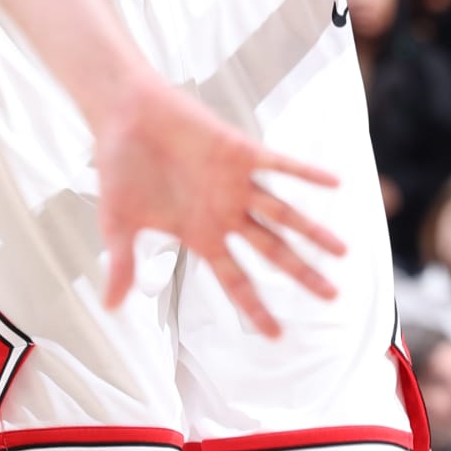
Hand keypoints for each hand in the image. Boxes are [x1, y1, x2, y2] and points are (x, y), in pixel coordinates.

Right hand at [95, 76, 343, 337]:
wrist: (124, 115)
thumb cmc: (119, 168)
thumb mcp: (117, 223)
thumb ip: (121, 264)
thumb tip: (109, 307)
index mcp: (200, 235)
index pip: (235, 280)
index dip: (256, 308)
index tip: (277, 335)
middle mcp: (225, 214)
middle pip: (272, 252)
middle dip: (302, 274)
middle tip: (332, 296)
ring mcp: (235, 184)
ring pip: (283, 214)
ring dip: (312, 232)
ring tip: (341, 251)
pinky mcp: (238, 152)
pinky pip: (278, 165)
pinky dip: (304, 174)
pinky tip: (332, 183)